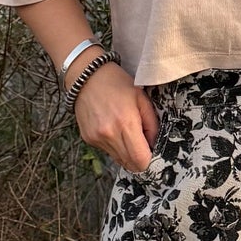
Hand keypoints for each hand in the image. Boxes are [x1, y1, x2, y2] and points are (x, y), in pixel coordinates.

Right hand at [73, 58, 160, 172]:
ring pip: (119, 160)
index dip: (150, 159)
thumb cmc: (117, 84)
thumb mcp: (142, 98)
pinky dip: (114, 146)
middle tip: (142, 144)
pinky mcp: (88, 139)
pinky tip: (113, 128)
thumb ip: (152, 124)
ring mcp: (97, 138)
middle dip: (139, 159)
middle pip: (130, 164)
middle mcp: (109, 135)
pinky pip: (107, 151)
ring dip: (127, 153)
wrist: (86, 76)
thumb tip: (154, 144)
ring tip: (126, 132)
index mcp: (126, 123)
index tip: (152, 150)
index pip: (141, 160)